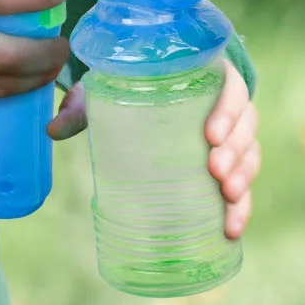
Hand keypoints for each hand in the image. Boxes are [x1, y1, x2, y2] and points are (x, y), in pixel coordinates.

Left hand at [48, 58, 260, 239]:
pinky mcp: (230, 166)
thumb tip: (53, 129)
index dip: (228, 109)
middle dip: (236, 150)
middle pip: (247, 124)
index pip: (230, 85)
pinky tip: (232, 228)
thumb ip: (85, 104)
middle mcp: (227, 105)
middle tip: (214, 170)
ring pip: (251, 153)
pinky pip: (246, 183)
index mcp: (206, 75)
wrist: (150, 98)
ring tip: (227, 197)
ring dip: (244, 176)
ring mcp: (233, 137)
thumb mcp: (110, 89)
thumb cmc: (134, 89)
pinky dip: (243, 206)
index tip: (210, 134)